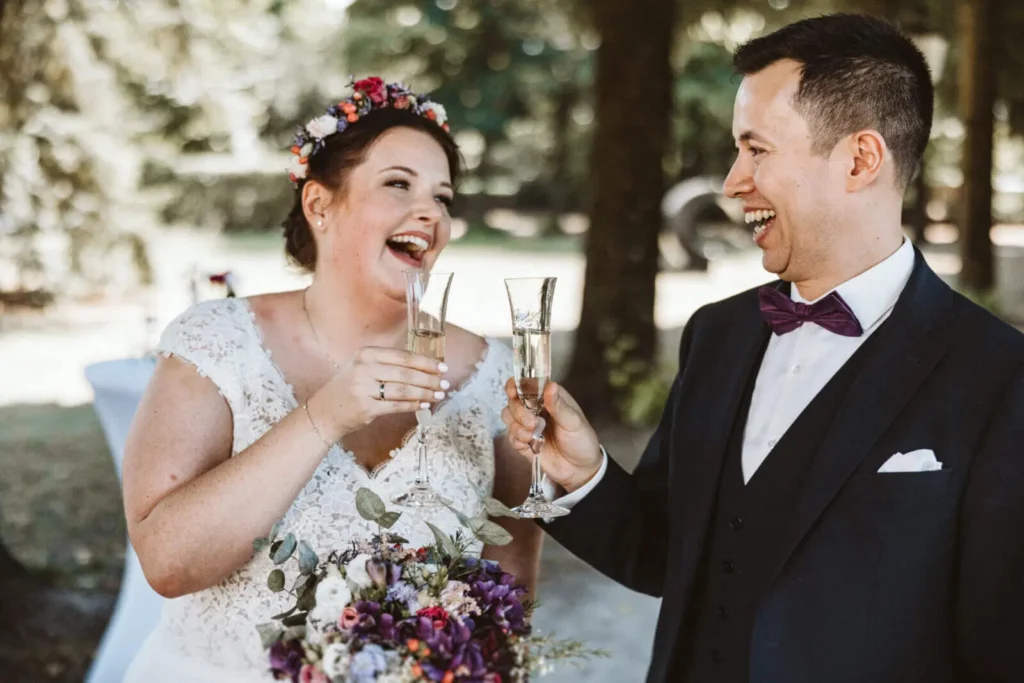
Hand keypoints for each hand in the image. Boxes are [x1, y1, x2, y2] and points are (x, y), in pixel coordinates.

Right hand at [312, 347, 447, 439]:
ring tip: (439, 395)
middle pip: (406, 373)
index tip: (442, 367)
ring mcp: (364, 387)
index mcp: (366, 354)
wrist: (324, 411)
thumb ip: (388, 364)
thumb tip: (424, 367)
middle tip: (445, 384)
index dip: (425, 362)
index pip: (403, 356)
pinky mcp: (366, 407)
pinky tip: (424, 404)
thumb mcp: (362, 367)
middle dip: (429, 379)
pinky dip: (413, 405)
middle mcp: (364, 368)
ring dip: (425, 393)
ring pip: (403, 389)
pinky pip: (396, 405)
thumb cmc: (349, 388)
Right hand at [501, 379, 601, 492]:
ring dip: (516, 426)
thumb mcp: (574, 422)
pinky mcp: (523, 441)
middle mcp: (536, 408)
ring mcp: (528, 425)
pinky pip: (510, 436)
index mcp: (549, 397)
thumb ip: (559, 405)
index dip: (516, 385)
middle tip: (532, 423)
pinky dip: (516, 439)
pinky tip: (529, 444)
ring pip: (508, 417)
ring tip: (530, 436)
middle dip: (518, 412)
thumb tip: (550, 385)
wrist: (580, 469)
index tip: (513, 392)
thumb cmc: (582, 440)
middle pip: (513, 401)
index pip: (526, 384)